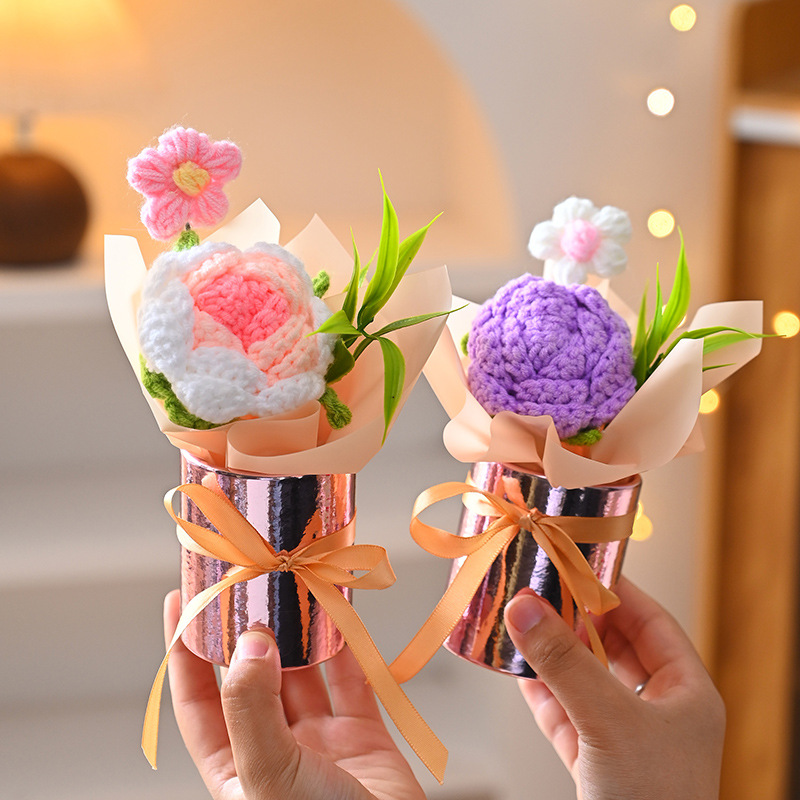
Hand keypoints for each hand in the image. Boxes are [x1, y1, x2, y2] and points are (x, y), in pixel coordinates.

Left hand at [163, 590, 425, 799]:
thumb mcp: (269, 774)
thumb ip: (252, 707)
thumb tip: (248, 642)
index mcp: (236, 769)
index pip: (198, 701)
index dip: (185, 651)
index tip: (181, 601)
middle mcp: (274, 750)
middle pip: (253, 677)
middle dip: (248, 630)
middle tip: (248, 581)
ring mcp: (319, 744)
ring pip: (302, 674)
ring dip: (298, 634)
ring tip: (292, 588)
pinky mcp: (363, 738)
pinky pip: (351, 681)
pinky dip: (346, 647)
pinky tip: (339, 616)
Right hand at [503, 578, 724, 799]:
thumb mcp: (609, 721)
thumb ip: (563, 661)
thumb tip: (523, 604)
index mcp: (686, 694)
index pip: (649, 621)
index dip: (612, 590)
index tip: (573, 564)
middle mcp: (660, 713)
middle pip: (613, 648)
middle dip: (575, 620)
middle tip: (539, 589)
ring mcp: (627, 741)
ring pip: (586, 682)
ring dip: (553, 655)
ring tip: (522, 623)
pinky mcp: (596, 767)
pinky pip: (567, 717)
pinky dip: (542, 694)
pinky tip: (517, 673)